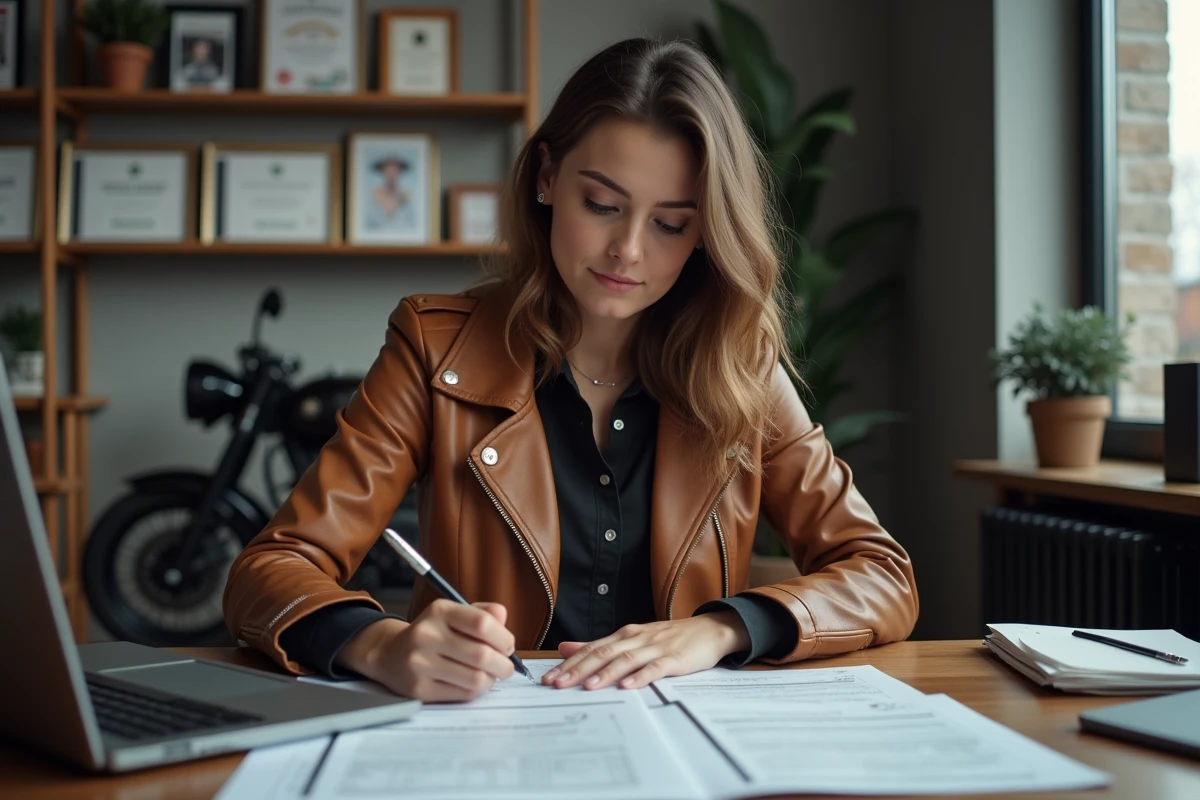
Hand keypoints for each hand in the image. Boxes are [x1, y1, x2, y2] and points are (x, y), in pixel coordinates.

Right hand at [336, 599, 515, 701]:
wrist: (389, 655)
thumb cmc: (432, 634)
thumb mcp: (453, 614)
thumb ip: (482, 613)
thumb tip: (503, 618)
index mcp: (439, 611)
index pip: (481, 623)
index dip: (503, 637)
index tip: (508, 645)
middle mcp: (426, 635)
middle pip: (481, 655)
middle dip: (504, 664)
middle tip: (507, 666)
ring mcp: (420, 664)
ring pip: (475, 678)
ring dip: (491, 679)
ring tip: (490, 674)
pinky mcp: (419, 689)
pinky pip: (463, 693)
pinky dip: (476, 690)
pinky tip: (473, 682)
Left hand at [541, 611, 749, 690]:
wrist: (709, 629)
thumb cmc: (669, 638)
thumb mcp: (632, 638)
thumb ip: (599, 645)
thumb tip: (565, 649)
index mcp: (624, 635)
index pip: (591, 649)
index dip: (569, 663)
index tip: (549, 677)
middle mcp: (636, 638)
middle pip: (602, 653)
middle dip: (578, 669)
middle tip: (557, 684)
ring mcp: (655, 647)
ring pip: (625, 660)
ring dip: (605, 673)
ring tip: (587, 686)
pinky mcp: (674, 658)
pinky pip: (655, 668)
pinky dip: (640, 677)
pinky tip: (628, 686)